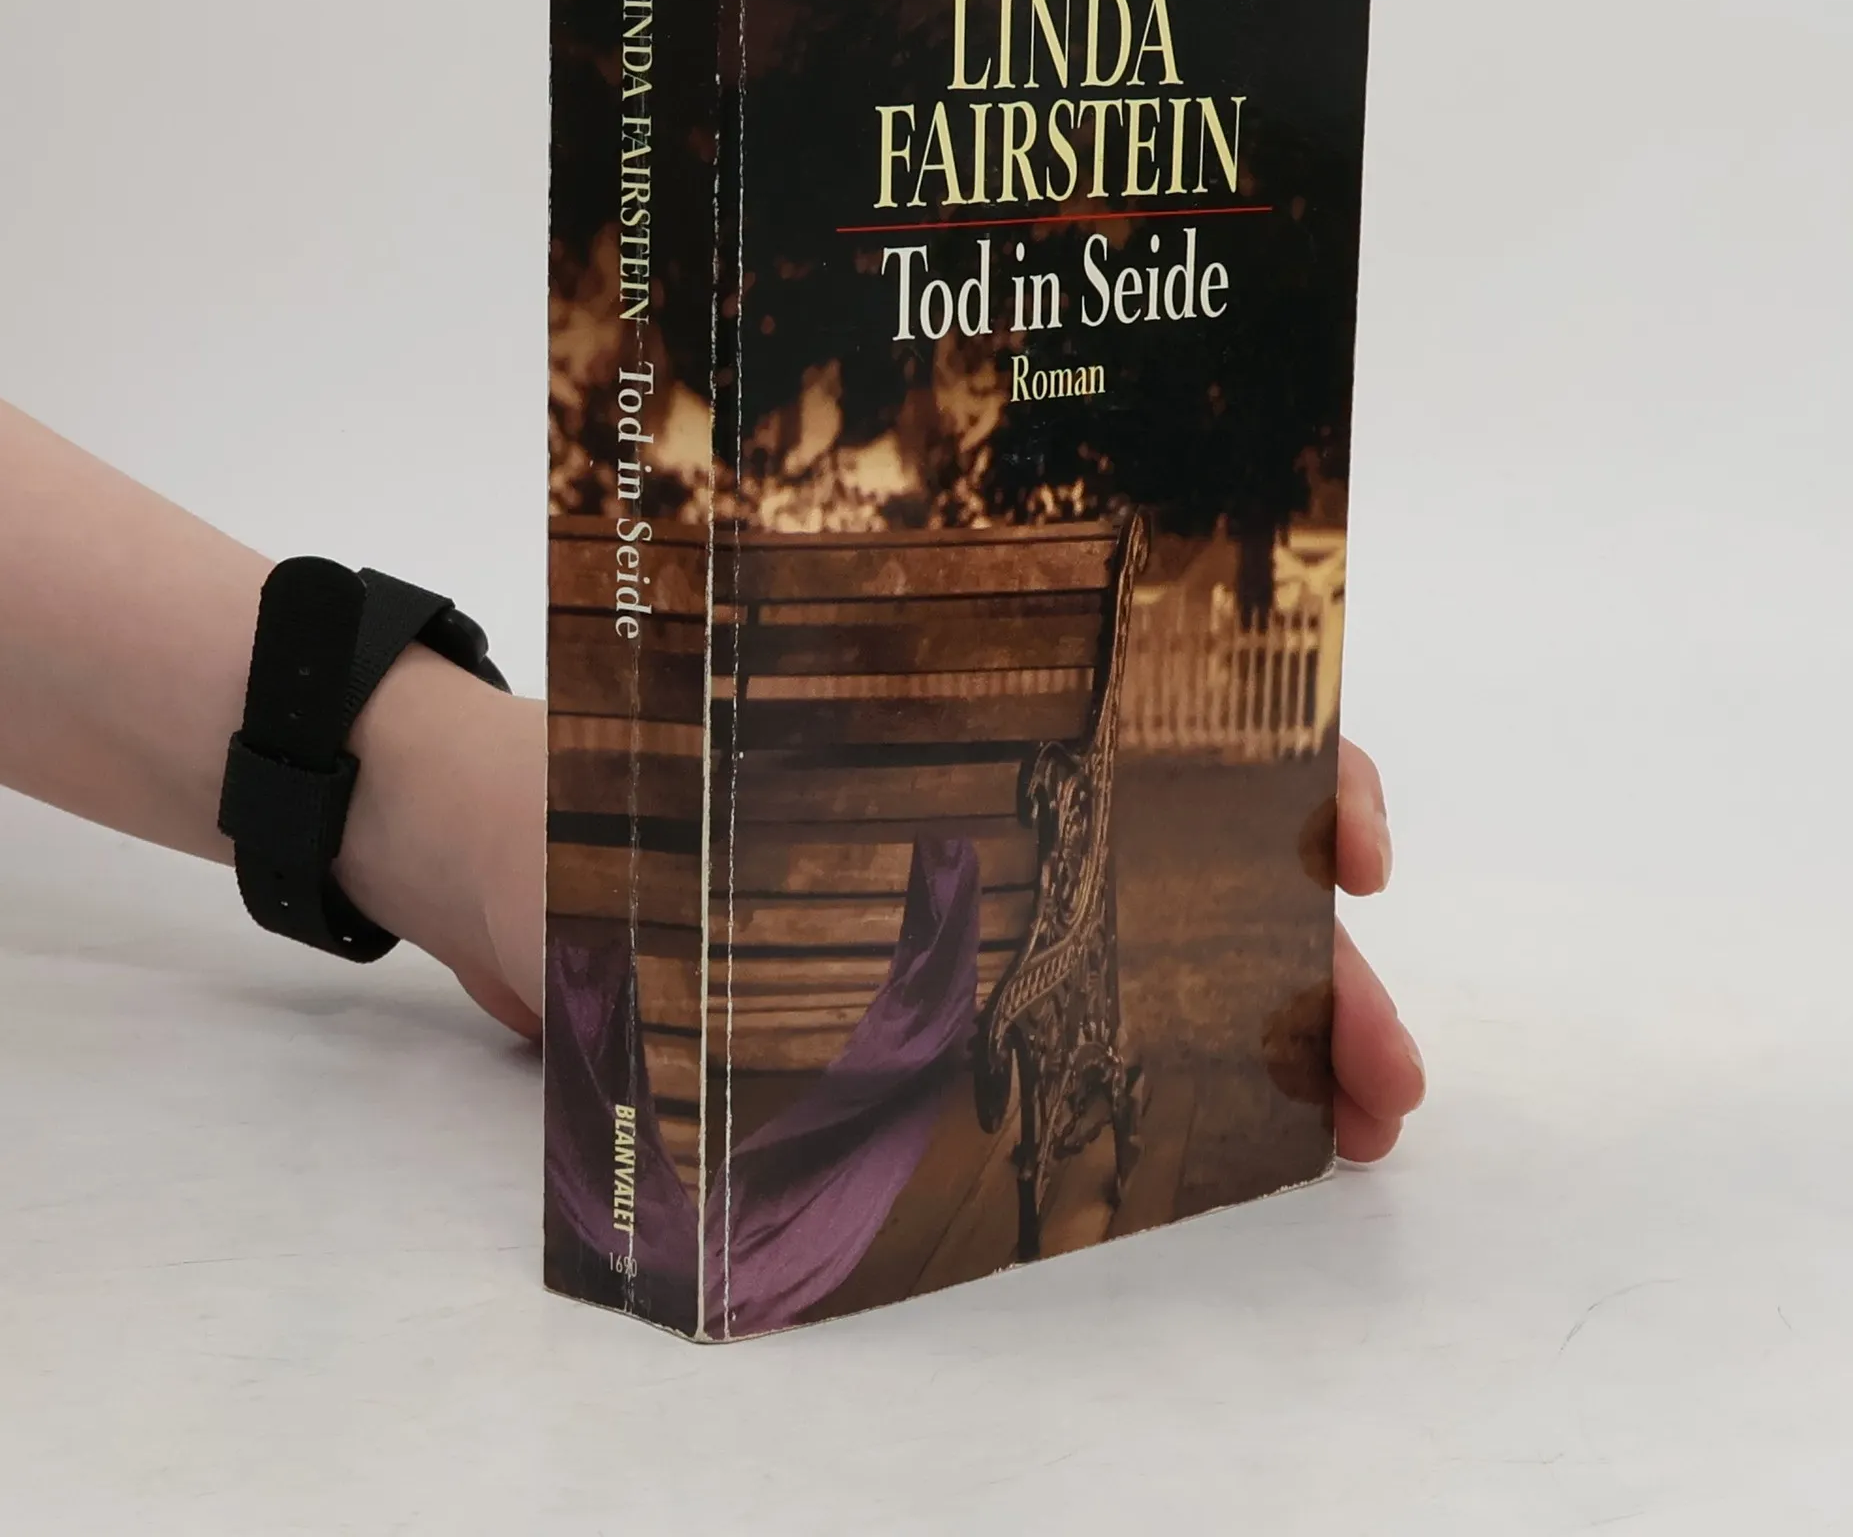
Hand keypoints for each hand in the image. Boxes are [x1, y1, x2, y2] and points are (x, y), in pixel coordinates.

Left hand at [391, 697, 1423, 1162]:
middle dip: (1305, 960)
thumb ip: (754, 939)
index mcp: (956, 723)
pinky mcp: (903, 971)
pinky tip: (1194, 1130)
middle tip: (1384, 1074)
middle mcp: (980, 792)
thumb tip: (860, 1069)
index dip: (1286, 776)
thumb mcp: (679, 854)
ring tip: (1334, 1123)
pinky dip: (1137, 1062)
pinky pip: (1049, 1012)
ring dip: (1248, 1026)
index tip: (1355, 853)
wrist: (468, 842)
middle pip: (1188, 857)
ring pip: (1141, 940)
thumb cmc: (570, 801)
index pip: (1160, 725)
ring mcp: (951, 885)